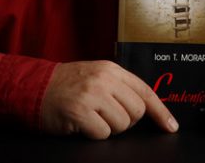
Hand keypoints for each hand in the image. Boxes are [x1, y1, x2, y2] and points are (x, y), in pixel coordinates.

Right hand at [40, 60, 178, 138]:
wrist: (34, 87)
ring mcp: (92, 94)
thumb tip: (147, 107)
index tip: (171, 126)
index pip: (145, 91)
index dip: (161, 111)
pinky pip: (103, 134)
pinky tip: (82, 124)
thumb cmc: (67, 86)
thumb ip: (119, 86)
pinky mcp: (80, 111)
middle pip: (136, 111)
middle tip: (106, 116)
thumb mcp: (96, 75)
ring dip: (108, 128)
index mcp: (111, 69)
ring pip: (121, 125)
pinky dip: (94, 134)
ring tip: (91, 117)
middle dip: (126, 120)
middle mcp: (104, 79)